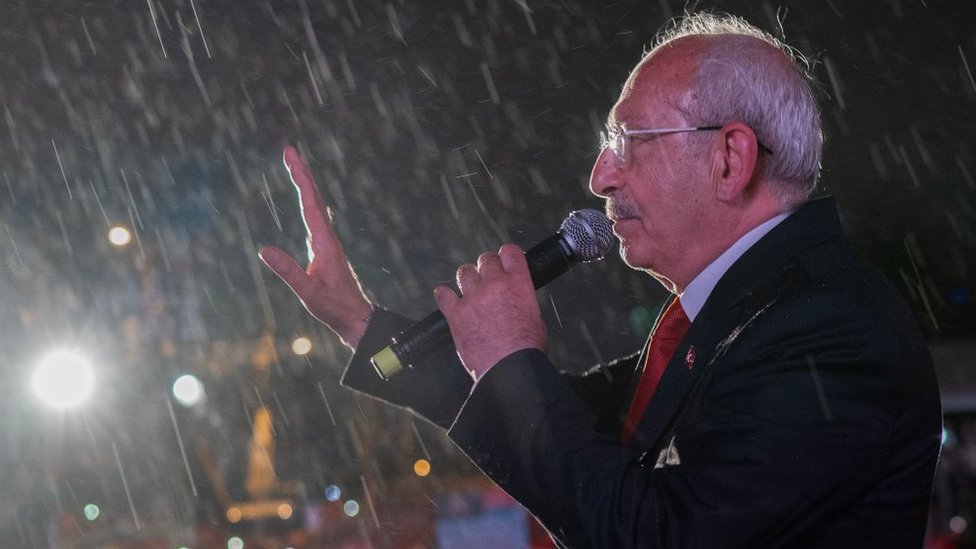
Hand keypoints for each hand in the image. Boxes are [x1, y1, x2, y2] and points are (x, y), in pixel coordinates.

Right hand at [259, 146, 373, 348]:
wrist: (355, 318)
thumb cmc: (333, 307)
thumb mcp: (307, 293)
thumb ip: (287, 272)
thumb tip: (264, 251)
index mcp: (324, 243)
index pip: (310, 203)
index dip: (300, 178)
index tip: (291, 156)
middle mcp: (328, 238)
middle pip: (314, 198)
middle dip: (302, 173)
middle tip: (290, 151)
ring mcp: (327, 243)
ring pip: (316, 207)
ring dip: (306, 185)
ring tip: (295, 167)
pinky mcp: (325, 250)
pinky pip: (315, 218)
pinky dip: (308, 202)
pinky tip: (307, 201)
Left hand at [434, 244, 546, 379]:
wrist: (509, 368)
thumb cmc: (525, 349)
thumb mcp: (535, 317)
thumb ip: (523, 302)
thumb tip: (517, 303)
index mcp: (518, 284)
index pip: (510, 252)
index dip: (506, 255)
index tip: (504, 260)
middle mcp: (495, 285)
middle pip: (485, 259)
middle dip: (486, 267)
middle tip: (487, 279)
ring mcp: (473, 298)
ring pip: (464, 272)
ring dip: (468, 279)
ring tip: (471, 291)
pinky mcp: (456, 313)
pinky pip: (443, 294)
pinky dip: (445, 295)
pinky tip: (449, 300)